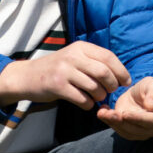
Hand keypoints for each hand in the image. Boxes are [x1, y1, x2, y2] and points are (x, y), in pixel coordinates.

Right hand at [0, 41, 130, 110]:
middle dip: (112, 85)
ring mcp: (64, 71)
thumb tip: (119, 73)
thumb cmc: (57, 68)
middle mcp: (72, 56)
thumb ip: (93, 61)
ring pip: (94, 87)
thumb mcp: (74, 56)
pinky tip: (86, 103)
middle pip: (103, 72)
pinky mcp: (57, 86)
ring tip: (97, 97)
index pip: (108, 57)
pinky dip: (88, 104)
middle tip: (110, 91)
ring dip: (100, 96)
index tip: (125, 82)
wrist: (27, 76)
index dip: (121, 71)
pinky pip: (82, 99)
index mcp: (80, 47)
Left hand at [97, 76, 152, 139]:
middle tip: (110, 113)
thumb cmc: (149, 88)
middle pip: (139, 130)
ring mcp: (144, 133)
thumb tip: (151, 107)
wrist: (139, 95)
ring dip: (114, 123)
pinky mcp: (131, 133)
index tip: (125, 113)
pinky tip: (102, 113)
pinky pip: (120, 131)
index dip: (139, 119)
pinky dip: (110, 123)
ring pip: (128, 133)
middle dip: (123, 122)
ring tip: (103, 112)